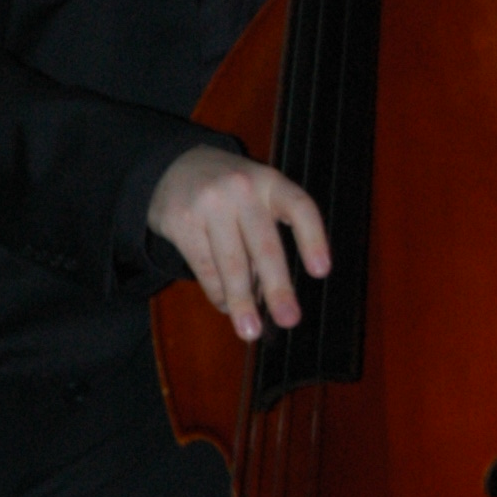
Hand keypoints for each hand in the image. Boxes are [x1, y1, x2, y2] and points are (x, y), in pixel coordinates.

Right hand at [146, 145, 330, 345]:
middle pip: (265, 246)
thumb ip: (269, 232)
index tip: (322, 272)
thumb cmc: (232, 190)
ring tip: (251, 331)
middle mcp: (242, 190)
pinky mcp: (181, 221)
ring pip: (231, 264)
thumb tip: (271, 293)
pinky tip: (227, 306)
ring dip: (242, 302)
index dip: (313, 239)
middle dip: (278, 288)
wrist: (174, 165)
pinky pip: (204, 267)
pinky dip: (217, 292)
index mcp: (271, 182)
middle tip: (290, 319)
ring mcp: (209, 205)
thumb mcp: (258, 195)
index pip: (300, 208)